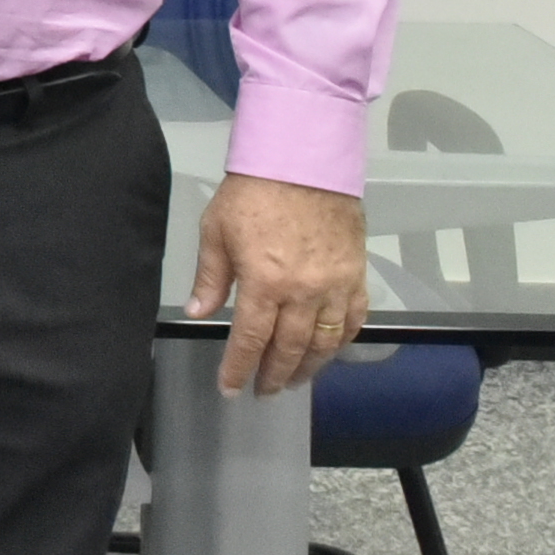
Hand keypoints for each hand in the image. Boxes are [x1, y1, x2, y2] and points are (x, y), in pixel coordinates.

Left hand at [187, 170, 369, 394]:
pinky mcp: (357, 275)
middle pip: (290, 348)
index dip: (239, 367)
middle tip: (265, 391)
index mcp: (264, 282)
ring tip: (295, 380)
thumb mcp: (216, 231)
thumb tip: (198, 313)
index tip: (230, 389)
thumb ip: (210, 277)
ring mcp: (335, 286)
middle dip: (275, 374)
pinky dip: (343, 341)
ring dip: (310, 366)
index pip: (250, 338)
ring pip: (325, 341)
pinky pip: (354, 319)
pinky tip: (332, 350)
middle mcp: (303, 292)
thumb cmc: (252, 194)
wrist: (303, 163)